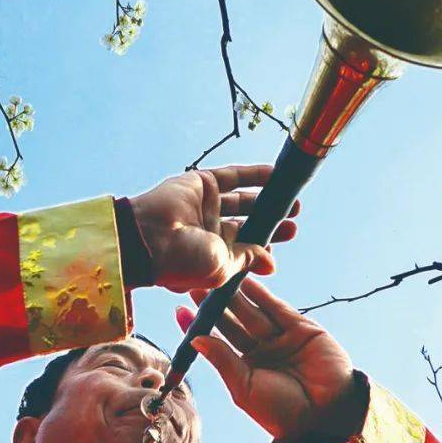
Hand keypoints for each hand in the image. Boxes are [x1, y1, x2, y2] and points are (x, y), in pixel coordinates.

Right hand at [129, 164, 299, 292]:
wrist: (148, 238)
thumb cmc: (182, 262)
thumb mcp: (223, 267)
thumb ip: (248, 259)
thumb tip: (271, 263)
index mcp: (210, 254)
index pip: (244, 247)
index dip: (265, 243)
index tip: (285, 238)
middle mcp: (207, 230)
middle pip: (246, 223)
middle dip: (270, 221)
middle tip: (293, 219)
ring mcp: (204, 205)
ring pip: (242, 199)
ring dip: (266, 198)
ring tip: (291, 200)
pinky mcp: (201, 183)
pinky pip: (232, 177)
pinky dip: (254, 175)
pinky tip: (276, 174)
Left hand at [175, 277, 364, 442]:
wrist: (326, 415)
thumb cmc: (282, 411)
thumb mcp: (244, 387)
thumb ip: (222, 360)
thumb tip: (195, 339)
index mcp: (245, 368)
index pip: (217, 342)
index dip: (200, 326)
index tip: (180, 310)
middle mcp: (261, 351)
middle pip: (232, 322)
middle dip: (215, 305)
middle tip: (195, 284)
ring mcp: (280, 338)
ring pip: (252, 311)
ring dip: (235, 295)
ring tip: (217, 276)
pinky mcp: (301, 328)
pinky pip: (276, 308)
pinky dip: (261, 294)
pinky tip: (245, 281)